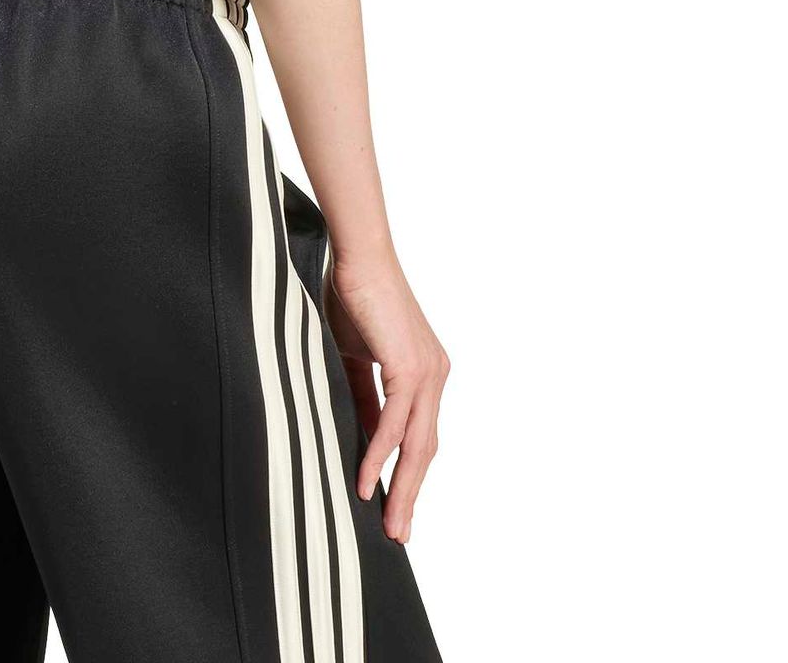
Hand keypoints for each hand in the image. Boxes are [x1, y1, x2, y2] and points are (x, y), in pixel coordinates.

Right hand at [324, 254, 449, 542]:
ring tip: (388, 523)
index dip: (406, 473)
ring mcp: (427, 372)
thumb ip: (363, 394)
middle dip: (410, 493)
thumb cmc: (353, 295)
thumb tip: (360, 434)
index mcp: (425, 372)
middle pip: (424, 448)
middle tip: (398, 533)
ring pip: (416, 443)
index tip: (393, 506)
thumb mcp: (355, 356)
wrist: (358, 255)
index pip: (418, 435)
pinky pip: (396, 422)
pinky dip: (381, 453)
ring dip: (401, 487)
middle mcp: (435, 375)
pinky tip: (367, 479)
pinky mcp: (410, 367)